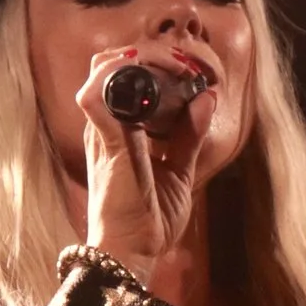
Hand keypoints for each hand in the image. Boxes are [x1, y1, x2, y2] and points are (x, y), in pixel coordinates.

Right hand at [73, 47, 216, 286]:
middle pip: (112, 61)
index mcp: (119, 130)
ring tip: (180, 68)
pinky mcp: (104, 141)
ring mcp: (101, 130)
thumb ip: (190, 135)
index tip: (192, 72)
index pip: (124, 75)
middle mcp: (105, 125)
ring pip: (106, 66)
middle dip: (152, 52)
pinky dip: (130, 75)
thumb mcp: (179, 170)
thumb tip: (207, 98)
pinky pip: (99, 92)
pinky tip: (166, 79)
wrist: (131, 253)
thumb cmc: (149, 220)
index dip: (155, 62)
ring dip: (144, 57)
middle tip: (188, 65)